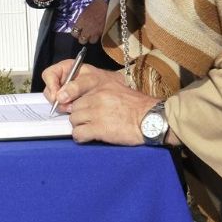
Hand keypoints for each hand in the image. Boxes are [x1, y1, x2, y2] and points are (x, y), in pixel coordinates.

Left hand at [42, 60, 156, 145]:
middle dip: (79, 115)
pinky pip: (78, 133)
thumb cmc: (137, 106)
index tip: (69, 104)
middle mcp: (95, 96)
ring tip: (91, 129)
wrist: (152, 119)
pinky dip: (81, 137)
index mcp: (100, 84)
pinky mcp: (98, 128)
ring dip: (80, 126)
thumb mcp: (117, 88)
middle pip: (73, 107)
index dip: (70, 98)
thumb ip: (99, 91)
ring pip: (74, 120)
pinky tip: (88, 137)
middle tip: (88, 120)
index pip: (73, 88)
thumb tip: (82, 99)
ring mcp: (96, 112)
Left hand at [70, 0, 106, 43]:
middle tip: (84, 35)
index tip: (77, 31)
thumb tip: (79, 25)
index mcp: (81, 22)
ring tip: (92, 34)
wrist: (109, 5)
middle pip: (82, 40)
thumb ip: (81, 20)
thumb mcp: (85, 12)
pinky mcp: (104, 33)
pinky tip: (98, 33)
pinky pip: (99, 39)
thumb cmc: (96, 5)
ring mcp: (96, 32)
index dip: (75, 33)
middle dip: (82, 38)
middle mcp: (87, 29)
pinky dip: (98, 37)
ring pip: (91, 41)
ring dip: (91, 38)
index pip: (74, 33)